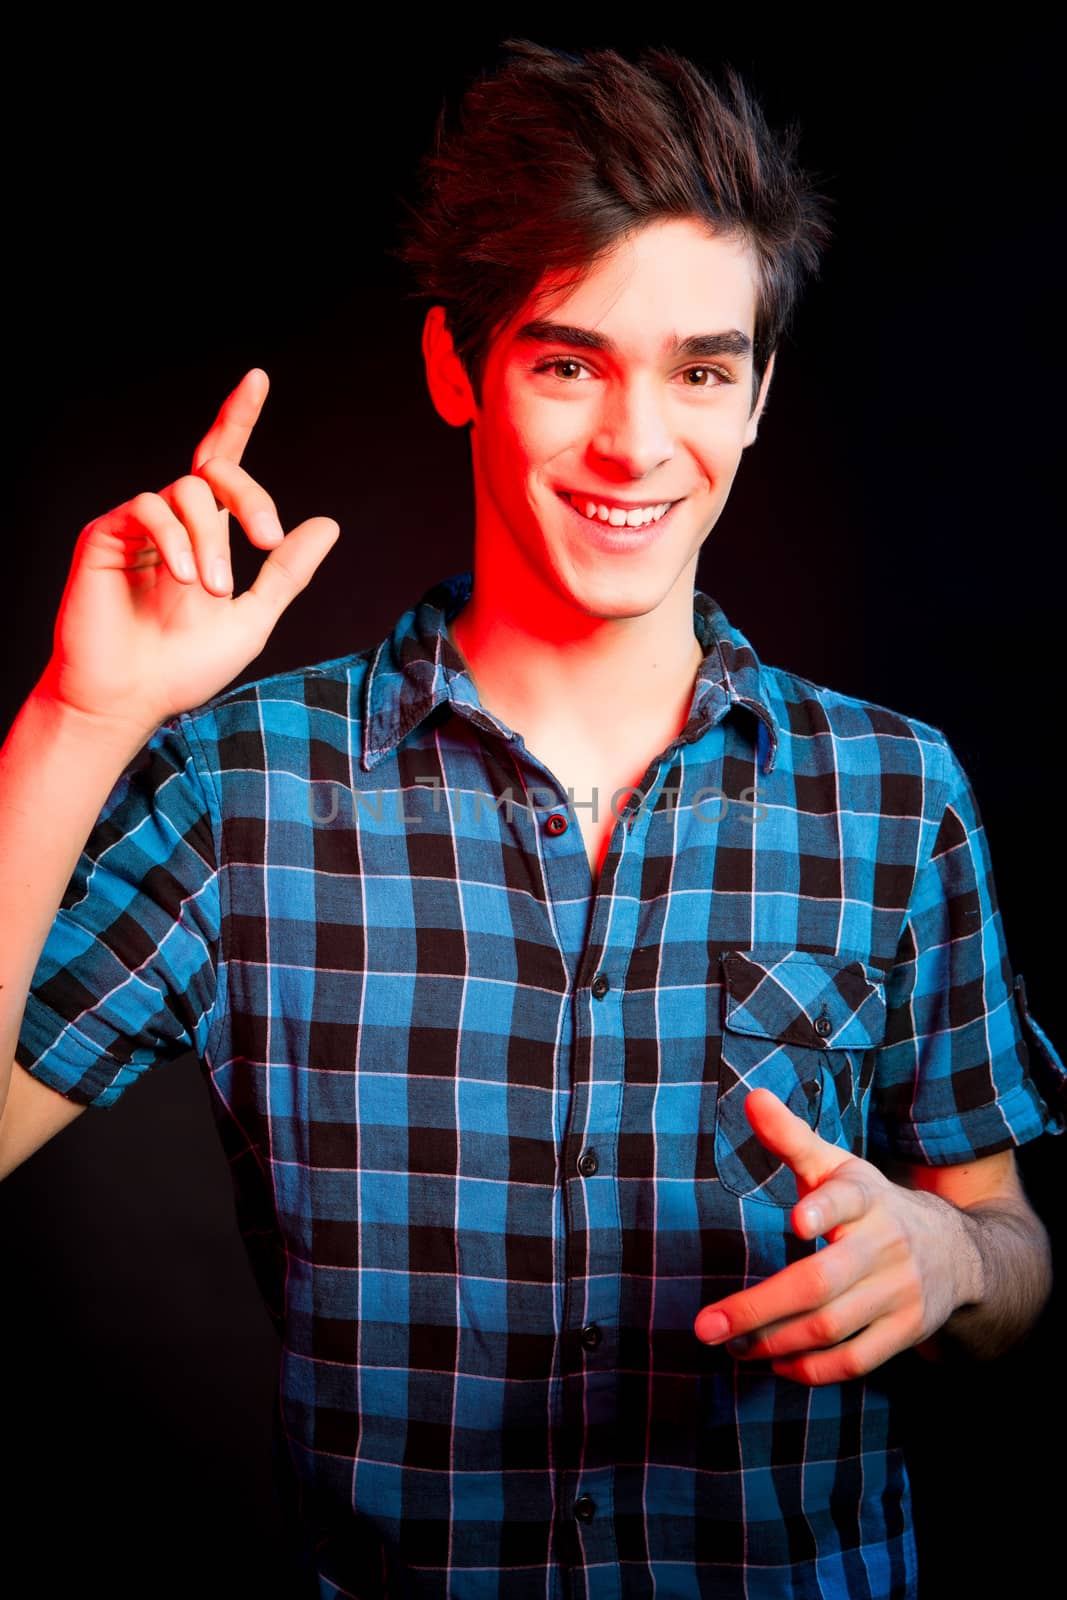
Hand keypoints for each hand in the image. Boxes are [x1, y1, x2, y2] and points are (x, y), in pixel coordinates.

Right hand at [38, 369, 339, 737]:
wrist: (131, 699)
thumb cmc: (184, 667)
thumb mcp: (252, 618)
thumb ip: (286, 573)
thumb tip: (328, 525)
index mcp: (207, 534)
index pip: (223, 464)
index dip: (238, 417)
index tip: (258, 378)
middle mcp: (172, 521)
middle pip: (216, 470)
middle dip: (250, 496)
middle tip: (266, 539)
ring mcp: (137, 525)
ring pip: (187, 491)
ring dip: (212, 539)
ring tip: (212, 590)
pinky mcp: (104, 534)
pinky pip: (148, 507)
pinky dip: (174, 538)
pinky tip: (182, 575)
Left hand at [693, 1088, 981, 1384]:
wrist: (957, 1252)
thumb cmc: (874, 1205)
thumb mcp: (838, 1166)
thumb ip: (791, 1137)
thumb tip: (751, 1097)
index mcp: (866, 1198)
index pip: (847, 1199)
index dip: (824, 1210)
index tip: (796, 1221)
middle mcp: (885, 1245)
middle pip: (820, 1282)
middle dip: (759, 1307)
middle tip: (706, 1326)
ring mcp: (899, 1292)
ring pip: (832, 1326)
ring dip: (775, 1341)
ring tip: (731, 1344)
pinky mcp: (906, 1331)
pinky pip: (857, 1360)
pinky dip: (814, 1369)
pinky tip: (776, 1363)